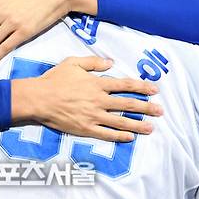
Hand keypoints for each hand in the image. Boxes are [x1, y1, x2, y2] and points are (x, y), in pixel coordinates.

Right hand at [11, 56, 162, 141]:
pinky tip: (130, 137)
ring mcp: (93, 116)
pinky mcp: (85, 129)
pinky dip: (119, 136)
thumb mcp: (73, 62)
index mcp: (97, 83)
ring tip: (151, 128)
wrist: (38, 98)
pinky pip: (106, 134)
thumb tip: (110, 62)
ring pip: (120, 121)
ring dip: (138, 124)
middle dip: (146, 108)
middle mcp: (99, 100)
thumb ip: (93, 62)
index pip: (125, 85)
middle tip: (160, 111)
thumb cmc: (54, 79)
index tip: (154, 90)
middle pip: (128, 104)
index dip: (141, 87)